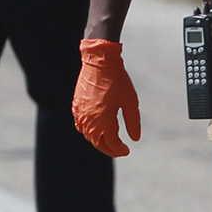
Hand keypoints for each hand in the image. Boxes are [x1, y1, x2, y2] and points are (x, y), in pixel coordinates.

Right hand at [74, 37, 141, 156]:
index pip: (111, 143)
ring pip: (88, 136)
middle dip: (109, 149)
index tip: (127, 150)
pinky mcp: (76, 106)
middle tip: (119, 151)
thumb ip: (133, 122)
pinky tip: (96, 130)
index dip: (119, 149)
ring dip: (98, 141)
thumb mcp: (131, 101)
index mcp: (103, 121)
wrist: (99, 61)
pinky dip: (88, 131)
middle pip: (98, 143)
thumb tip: (135, 139)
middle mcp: (89, 121)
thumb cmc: (117, 81)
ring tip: (110, 142)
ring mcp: (80, 114)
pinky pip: (80, 125)